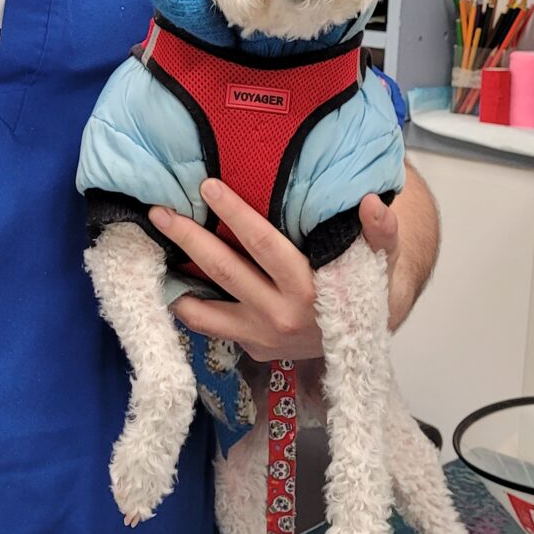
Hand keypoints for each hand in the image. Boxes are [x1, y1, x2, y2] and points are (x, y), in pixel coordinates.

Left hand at [153, 179, 405, 362]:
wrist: (364, 343)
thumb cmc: (368, 289)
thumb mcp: (383, 261)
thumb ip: (381, 233)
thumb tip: (370, 202)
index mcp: (310, 287)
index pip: (263, 243)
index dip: (234, 213)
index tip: (207, 185)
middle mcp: (280, 314)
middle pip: (224, 270)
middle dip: (188, 238)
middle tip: (159, 212)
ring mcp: (262, 336)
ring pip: (207, 308)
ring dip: (175, 279)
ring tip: (151, 248)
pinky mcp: (252, 348)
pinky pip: (210, 328)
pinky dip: (186, 307)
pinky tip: (167, 284)